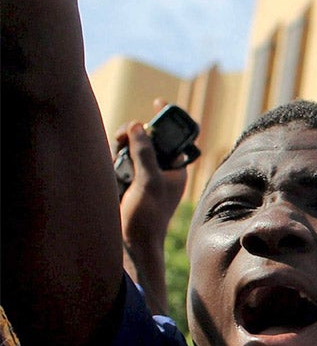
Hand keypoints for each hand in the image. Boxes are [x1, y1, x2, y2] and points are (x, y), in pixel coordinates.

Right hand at [114, 117, 189, 256]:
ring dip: (122, 146)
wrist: (131, 242)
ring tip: (117, 152)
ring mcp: (142, 174)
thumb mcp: (149, 181)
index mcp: (176, 169)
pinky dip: (114, 157)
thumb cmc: (148, 216)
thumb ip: (145, 153)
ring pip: (131, 147)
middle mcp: (160, 169)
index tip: (158, 102)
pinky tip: (111, 166)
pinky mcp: (125, 180)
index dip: (168, 119)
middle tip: (124, 135)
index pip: (176, 138)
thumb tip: (139, 126)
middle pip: (148, 138)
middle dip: (136, 133)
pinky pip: (118, 159)